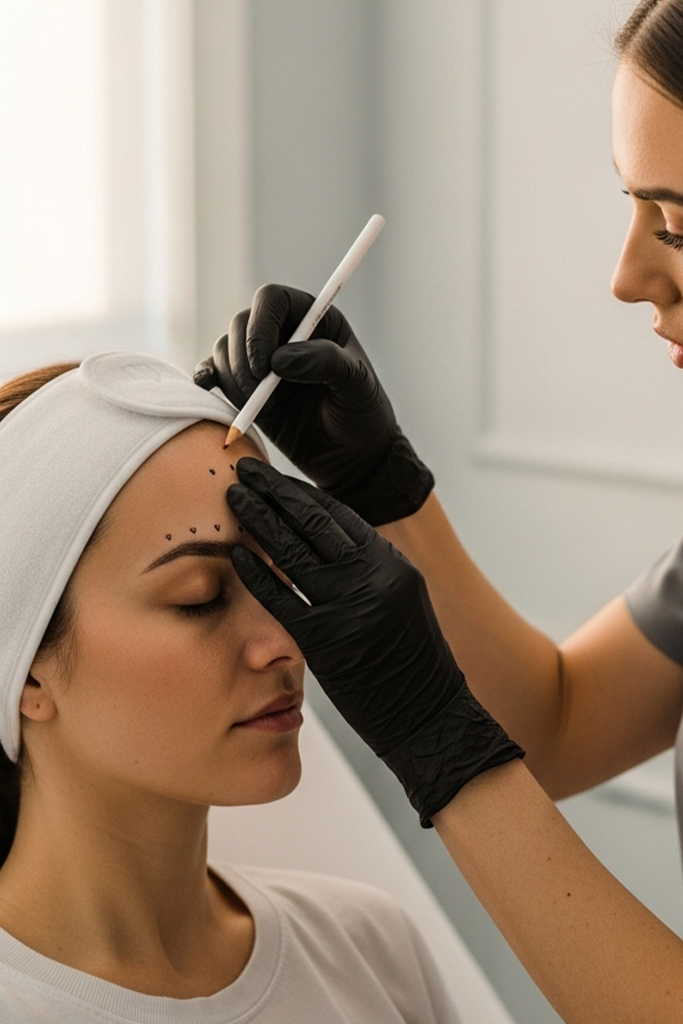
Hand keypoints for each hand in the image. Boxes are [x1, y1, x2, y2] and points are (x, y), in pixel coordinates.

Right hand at [194, 284, 433, 525]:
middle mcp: (284, 335)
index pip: (272, 299)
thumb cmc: (363, 416)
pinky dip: (208, 379)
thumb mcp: (357, 384)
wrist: (355, 460)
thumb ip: (325, 362)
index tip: (265, 366)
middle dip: (243, 360)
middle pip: (241, 324)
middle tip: (262, 394)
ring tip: (266, 411)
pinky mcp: (247, 391)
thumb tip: (279, 360)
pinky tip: (209, 389)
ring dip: (233, 379)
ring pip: (224, 350)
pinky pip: (215, 374)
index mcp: (314, 320)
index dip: (260, 326)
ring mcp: (263, 363)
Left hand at [227, 458, 523, 825]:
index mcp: (392, 565)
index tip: (274, 477)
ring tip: (232, 497)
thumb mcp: (399, 604)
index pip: (339, 514)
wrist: (432, 720)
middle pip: (314, 521)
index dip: (300, 492)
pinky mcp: (328, 642)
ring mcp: (352, 608)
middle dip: (274, 492)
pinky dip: (256, 574)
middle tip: (244, 469)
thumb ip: (365, 572)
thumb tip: (324, 545)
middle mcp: (375, 578)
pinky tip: (234, 555)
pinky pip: (283, 600)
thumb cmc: (411, 667)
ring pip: (294, 552)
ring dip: (258, 520)